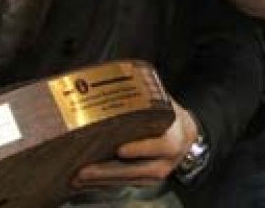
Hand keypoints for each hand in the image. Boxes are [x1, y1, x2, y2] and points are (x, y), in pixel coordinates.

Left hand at [71, 99, 200, 189]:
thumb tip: (116, 81)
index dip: (141, 149)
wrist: (185, 137)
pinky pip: (124, 184)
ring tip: (78, 177)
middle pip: (138, 170)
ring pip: (128, 180)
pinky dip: (104, 184)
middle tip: (84, 170)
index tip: (120, 150)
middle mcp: (166, 161)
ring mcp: (155, 174)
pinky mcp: (145, 181)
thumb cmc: (170, 118)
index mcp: (173, 138)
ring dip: (101, 180)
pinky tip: (86, 181)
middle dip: (109, 171)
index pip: (161, 146)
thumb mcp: (164, 106)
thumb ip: (146, 98)